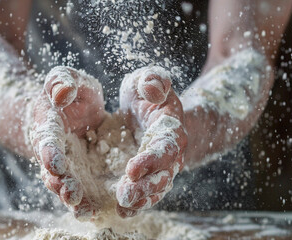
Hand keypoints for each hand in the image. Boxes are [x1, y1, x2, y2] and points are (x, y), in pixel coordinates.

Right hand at [30, 66, 105, 217]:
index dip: (50, 152)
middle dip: (60, 182)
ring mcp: (66, 166)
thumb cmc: (68, 94)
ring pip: (65, 185)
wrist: (68, 111)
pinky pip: (81, 190)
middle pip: (53, 171)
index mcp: (49, 127)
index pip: (47, 140)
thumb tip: (61, 93)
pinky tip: (93, 213)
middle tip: (70, 192)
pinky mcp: (80, 174)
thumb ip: (62, 81)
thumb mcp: (66, 79)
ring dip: (72, 197)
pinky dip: (85, 202)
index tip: (55, 162)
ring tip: (82, 207)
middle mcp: (54, 152)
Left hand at [116, 66, 186, 217]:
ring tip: (122, 208)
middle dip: (145, 187)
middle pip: (162, 174)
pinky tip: (120, 212)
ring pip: (156, 188)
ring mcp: (161, 167)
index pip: (164, 146)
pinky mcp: (148, 175)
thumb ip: (153, 80)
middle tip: (125, 196)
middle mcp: (170, 152)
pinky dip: (136, 204)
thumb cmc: (146, 92)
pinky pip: (146, 193)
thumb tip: (153, 89)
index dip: (151, 159)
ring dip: (140, 200)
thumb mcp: (148, 79)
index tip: (131, 170)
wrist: (150, 108)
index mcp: (170, 128)